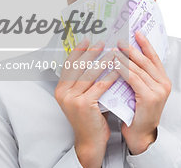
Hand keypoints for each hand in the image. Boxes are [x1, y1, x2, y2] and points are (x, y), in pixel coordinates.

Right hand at [54, 39, 119, 167]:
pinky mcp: (84, 104)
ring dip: (104, 61)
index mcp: (61, 89)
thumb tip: (96, 57)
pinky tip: (119, 69)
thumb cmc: (91, 117)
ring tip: (114, 52)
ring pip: (90, 74)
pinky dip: (111, 76)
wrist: (91, 140)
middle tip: (103, 41)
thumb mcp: (83, 96)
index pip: (69, 64)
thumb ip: (85, 80)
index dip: (78, 50)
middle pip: (79, 66)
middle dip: (92, 52)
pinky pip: (100, 85)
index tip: (88, 39)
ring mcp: (72, 99)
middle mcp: (63, 93)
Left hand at [115, 31, 171, 154]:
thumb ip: (138, 76)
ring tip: (113, 49)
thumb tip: (125, 57)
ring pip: (139, 68)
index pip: (154, 58)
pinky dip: (123, 70)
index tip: (136, 33)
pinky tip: (114, 64)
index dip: (146, 44)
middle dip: (132, 49)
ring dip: (124, 57)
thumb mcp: (140, 90)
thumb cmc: (137, 112)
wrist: (140, 134)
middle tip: (120, 39)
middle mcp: (164, 84)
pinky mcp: (150, 97)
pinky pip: (134, 79)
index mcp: (163, 80)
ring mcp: (159, 90)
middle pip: (146, 61)